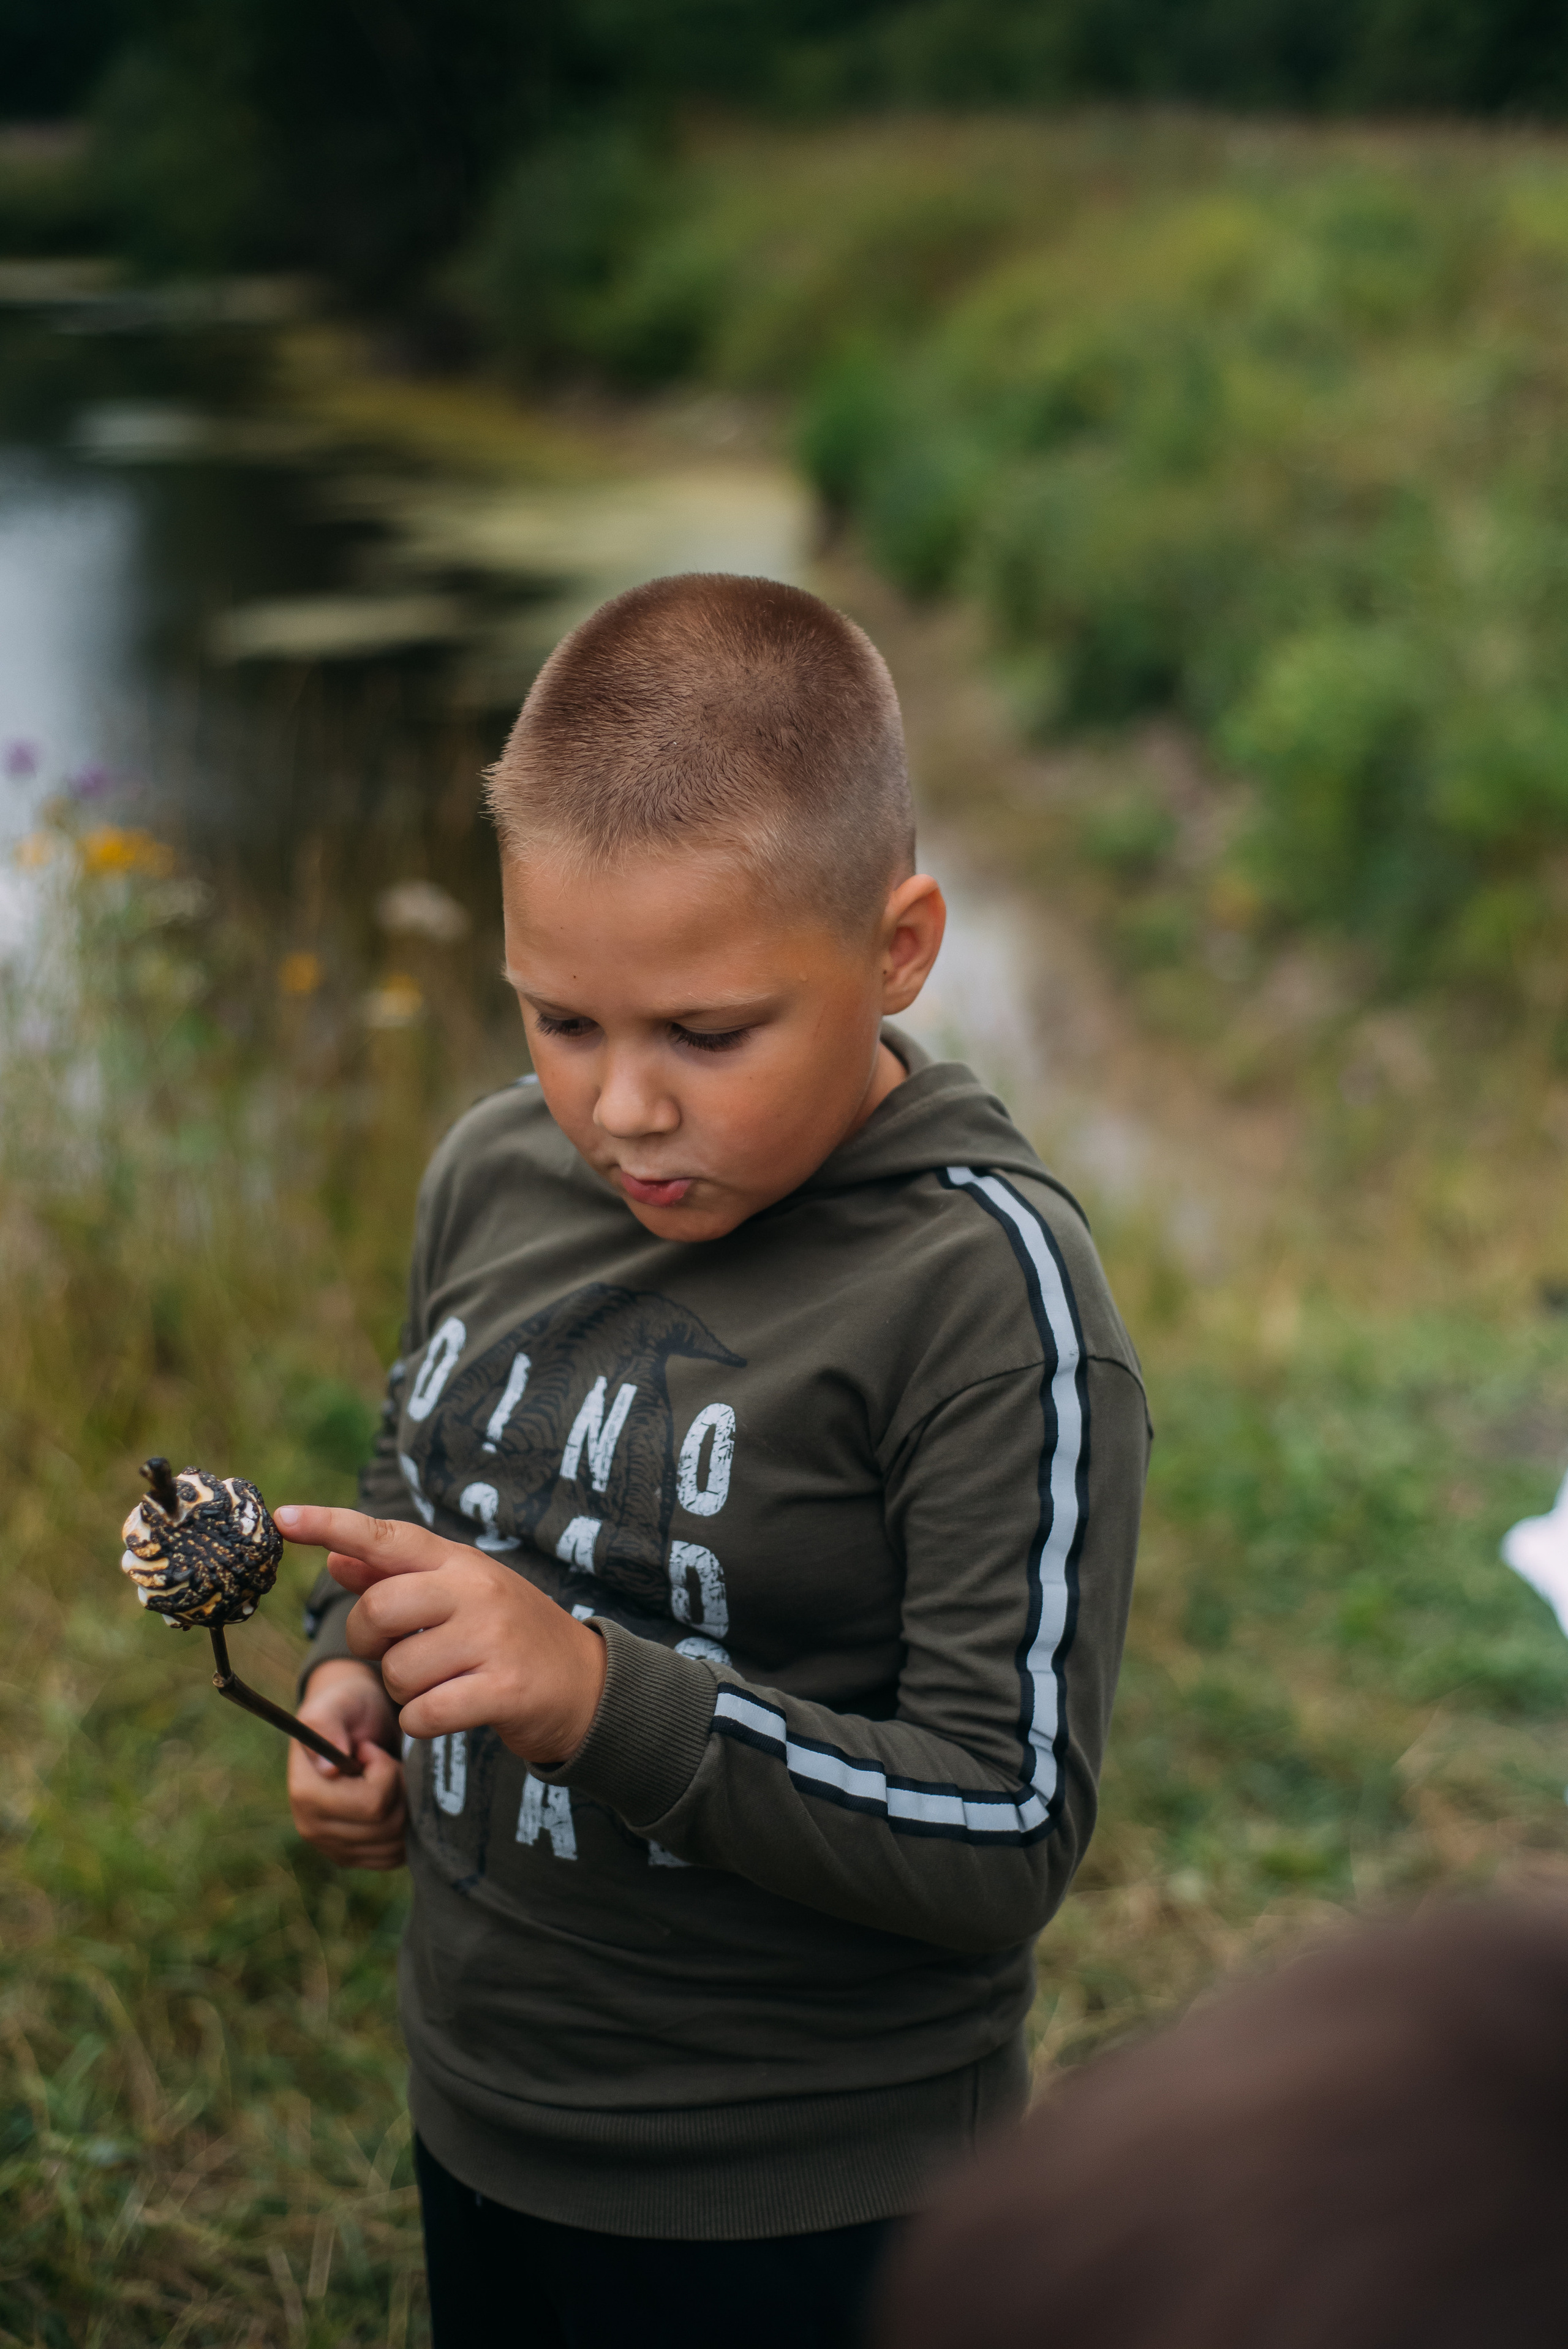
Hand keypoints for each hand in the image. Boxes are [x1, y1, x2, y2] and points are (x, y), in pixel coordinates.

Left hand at [275, 1508, 607, 1770]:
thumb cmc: (509, 1636)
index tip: (283, 1518)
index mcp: (461, 1563)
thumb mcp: (460, 1595)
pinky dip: (425, 1723)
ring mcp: (492, 1639)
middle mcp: (476, 1591)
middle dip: (369, 1642)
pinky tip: (453, 1712)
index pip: (387, 1536)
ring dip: (406, 1690)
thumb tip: (335, 1558)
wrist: (588, 1685)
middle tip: (395, 1652)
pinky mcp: (503, 1690)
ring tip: (444, 1682)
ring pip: (398, 1670)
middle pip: (378, 1611)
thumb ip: (396, 1578)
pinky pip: (423, 1713)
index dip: (331, 1526)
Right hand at [287, 1658, 406, 1869]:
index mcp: (305, 1794)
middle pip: (387, 1825)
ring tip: (388, 1777)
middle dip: (399, 1786)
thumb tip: (328, 1769)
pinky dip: (404, 1828)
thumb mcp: (338, 1704)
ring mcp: (333, 1848)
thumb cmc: (347, 1707)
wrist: (353, 1723)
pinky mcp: (353, 1858)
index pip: (371, 1804)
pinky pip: (394, 1856)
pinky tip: (393, 1799)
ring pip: (395, 1842)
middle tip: (385, 1760)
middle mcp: (313, 1829)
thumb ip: (327, 1726)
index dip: (384, 1771)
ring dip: (404, 1805)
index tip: (369, 1749)